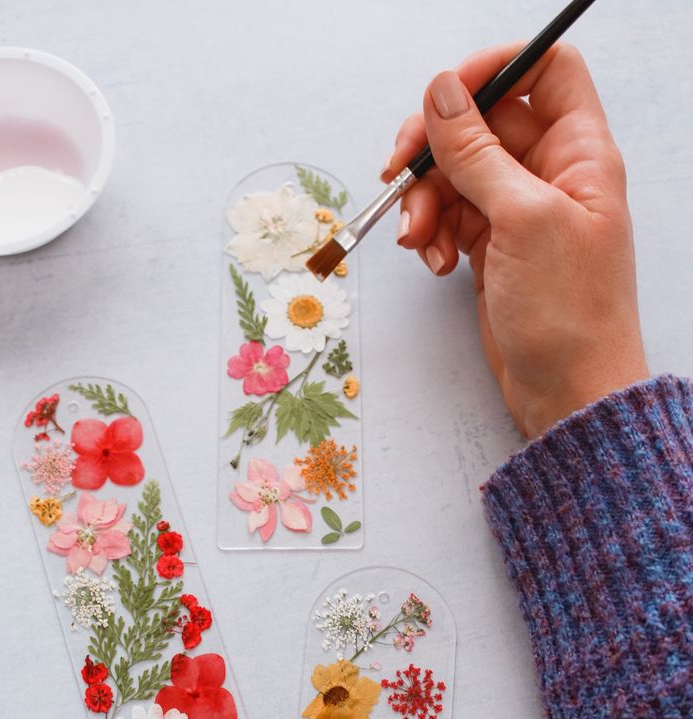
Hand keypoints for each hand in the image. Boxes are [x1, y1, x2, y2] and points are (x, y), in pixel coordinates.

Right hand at [383, 44, 648, 437]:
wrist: (568, 392)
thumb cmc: (568, 313)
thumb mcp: (522, 219)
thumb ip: (478, 153)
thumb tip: (442, 91)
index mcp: (578, 153)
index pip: (545, 71)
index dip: (495, 69)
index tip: (445, 95)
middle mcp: (548, 175)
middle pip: (481, 124)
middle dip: (434, 148)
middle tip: (397, 172)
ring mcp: (517, 214)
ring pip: (455, 175)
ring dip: (424, 201)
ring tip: (417, 241)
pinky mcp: (491, 250)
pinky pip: (449, 219)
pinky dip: (431, 235)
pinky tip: (434, 263)